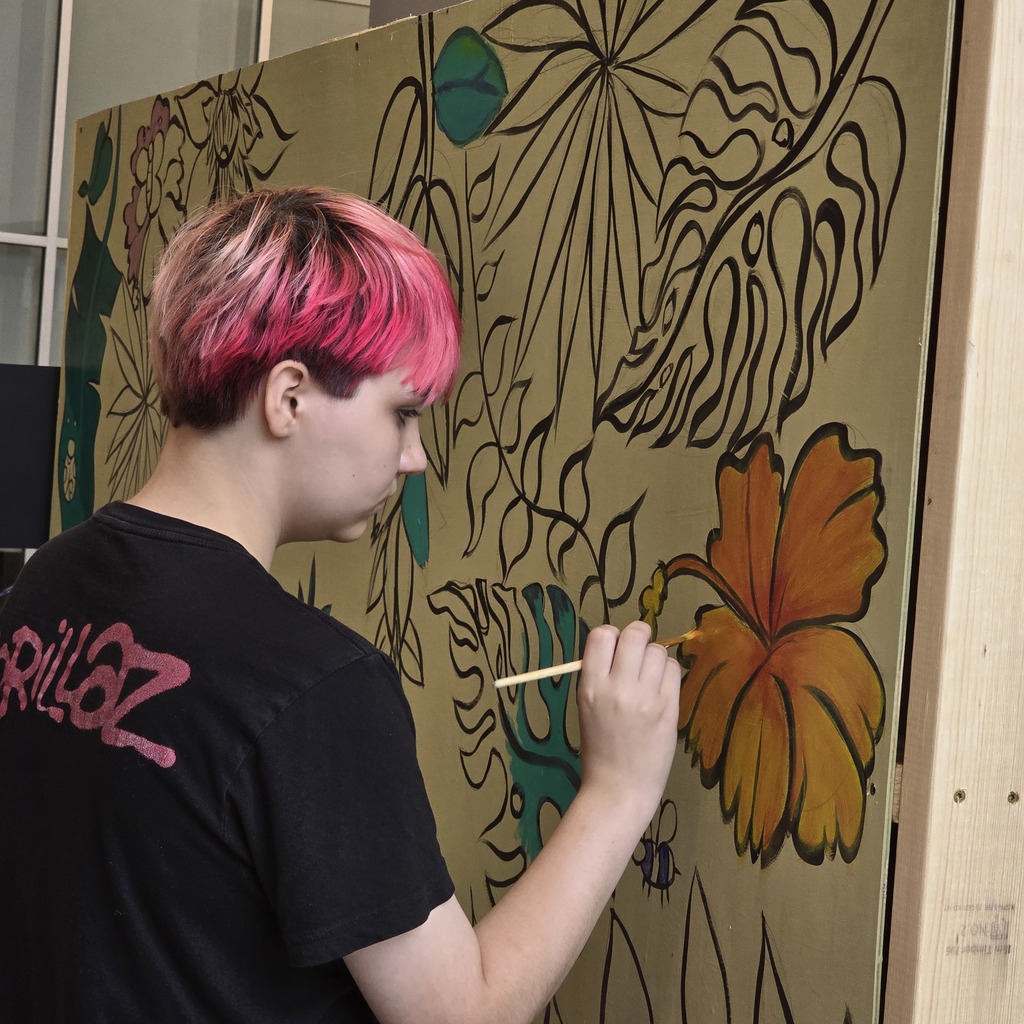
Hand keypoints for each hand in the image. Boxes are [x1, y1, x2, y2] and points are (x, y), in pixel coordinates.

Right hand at [576, 621, 681, 827]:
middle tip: (637, 655)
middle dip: (638, 637)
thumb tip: (619, 644)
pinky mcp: (669, 709)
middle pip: (634, 634)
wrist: (618, 788)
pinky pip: (674, 670)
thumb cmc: (599, 747)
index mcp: (590, 686)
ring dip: (655, 657)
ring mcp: (645, 698)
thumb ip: (600, 674)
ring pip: (658, 650)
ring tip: (649, 677)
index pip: (601, 634)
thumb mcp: (586, 706)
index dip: (611, 636)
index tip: (615, 651)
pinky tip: (661, 689)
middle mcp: (617, 687)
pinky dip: (669, 674)